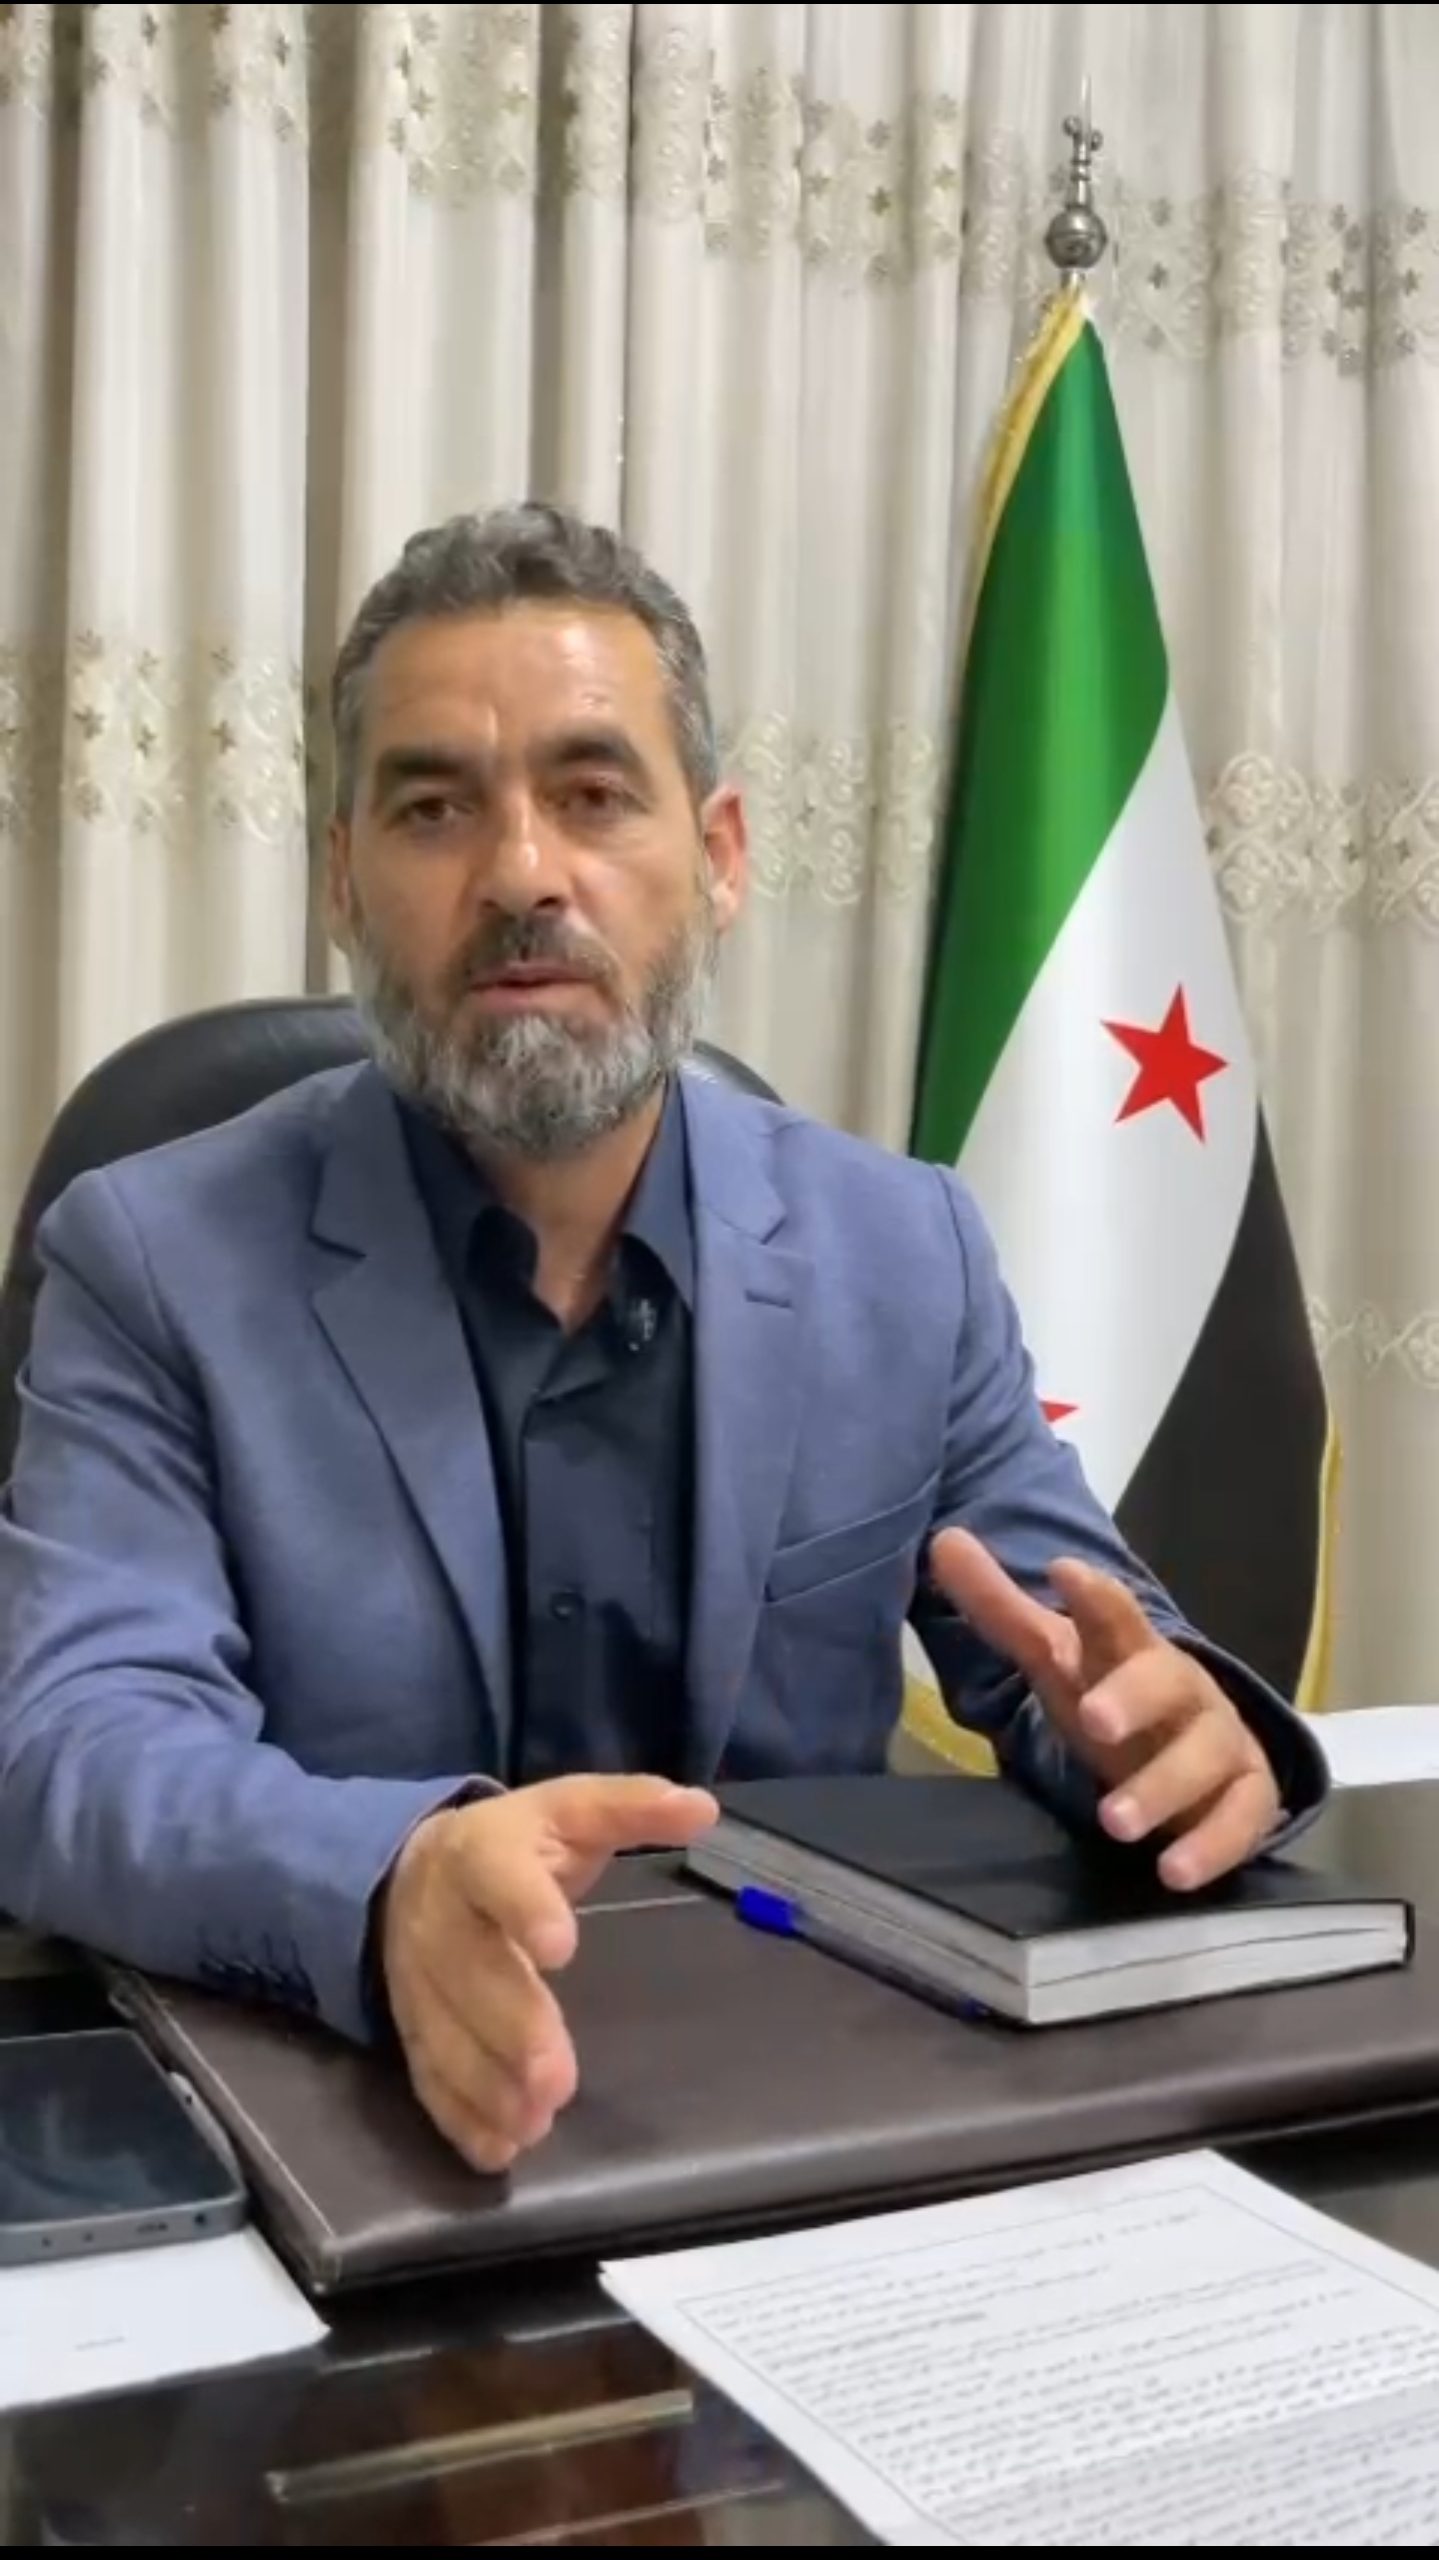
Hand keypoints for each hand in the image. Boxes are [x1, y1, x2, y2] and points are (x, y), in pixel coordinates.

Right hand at [380, 1775, 716, 2172]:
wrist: (407, 1870)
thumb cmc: (512, 1845)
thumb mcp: (568, 1809)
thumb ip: (631, 1807)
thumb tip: (702, 1807)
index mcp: (482, 1853)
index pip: (497, 1875)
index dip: (525, 1908)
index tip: (563, 1947)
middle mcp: (441, 1918)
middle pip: (471, 1973)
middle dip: (512, 2028)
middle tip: (557, 2079)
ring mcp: (419, 1979)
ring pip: (446, 2034)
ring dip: (487, 2084)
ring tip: (534, 2124)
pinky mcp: (413, 2027)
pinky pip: (428, 2073)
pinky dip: (459, 2115)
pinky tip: (499, 2149)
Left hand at [930, 1529, 1280, 1889]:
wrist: (1200, 1752)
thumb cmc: (1117, 1698)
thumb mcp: (1056, 1658)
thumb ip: (1000, 1608)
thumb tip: (944, 1540)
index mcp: (1130, 1652)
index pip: (1115, 1616)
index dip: (1095, 1596)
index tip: (1066, 1571)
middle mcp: (1181, 1691)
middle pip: (1165, 1682)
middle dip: (1134, 1696)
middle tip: (1094, 1719)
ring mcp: (1218, 1743)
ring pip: (1202, 1758)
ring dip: (1162, 1788)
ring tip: (1115, 1822)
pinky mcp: (1246, 1797)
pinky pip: (1239, 1821)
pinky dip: (1212, 1846)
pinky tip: (1174, 1873)